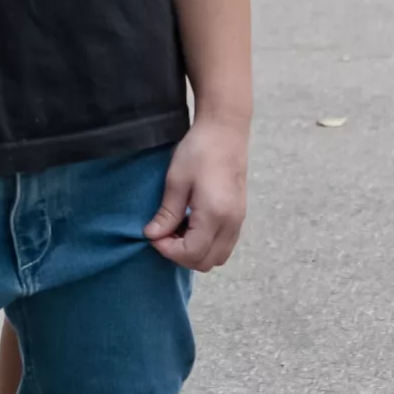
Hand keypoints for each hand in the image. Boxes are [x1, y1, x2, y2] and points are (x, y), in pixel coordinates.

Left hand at [144, 116, 249, 269]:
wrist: (226, 131)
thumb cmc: (199, 151)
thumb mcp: (176, 180)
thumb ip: (167, 213)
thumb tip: (152, 235)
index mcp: (215, 215)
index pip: (192, 253)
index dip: (168, 250)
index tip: (153, 234)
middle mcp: (232, 223)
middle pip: (207, 262)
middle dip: (181, 255)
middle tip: (163, 234)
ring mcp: (239, 221)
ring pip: (218, 256)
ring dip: (195, 251)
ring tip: (176, 229)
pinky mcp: (240, 215)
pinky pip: (224, 244)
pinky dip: (207, 244)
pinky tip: (191, 224)